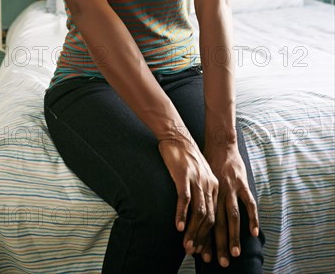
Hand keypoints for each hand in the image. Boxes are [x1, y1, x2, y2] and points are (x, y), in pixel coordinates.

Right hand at [158, 137, 217, 261]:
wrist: (177, 136)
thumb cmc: (185, 156)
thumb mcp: (199, 174)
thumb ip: (201, 190)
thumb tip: (197, 211)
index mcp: (214, 186)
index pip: (216, 216)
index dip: (211, 236)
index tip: (206, 252)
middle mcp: (209, 185)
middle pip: (211, 218)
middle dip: (206, 240)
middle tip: (200, 256)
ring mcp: (197, 181)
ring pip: (199, 212)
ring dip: (194, 232)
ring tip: (188, 247)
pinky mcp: (184, 176)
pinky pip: (185, 199)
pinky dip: (183, 215)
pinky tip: (179, 227)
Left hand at [203, 145, 259, 267]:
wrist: (219, 143)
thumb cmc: (207, 164)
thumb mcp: (199, 180)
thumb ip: (200, 198)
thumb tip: (192, 218)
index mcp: (206, 194)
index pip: (203, 221)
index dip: (202, 238)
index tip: (199, 255)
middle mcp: (217, 193)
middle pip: (216, 223)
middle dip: (217, 244)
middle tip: (220, 263)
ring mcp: (230, 188)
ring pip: (231, 216)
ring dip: (233, 236)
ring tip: (235, 253)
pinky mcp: (242, 183)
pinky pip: (248, 202)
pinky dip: (252, 217)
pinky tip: (254, 232)